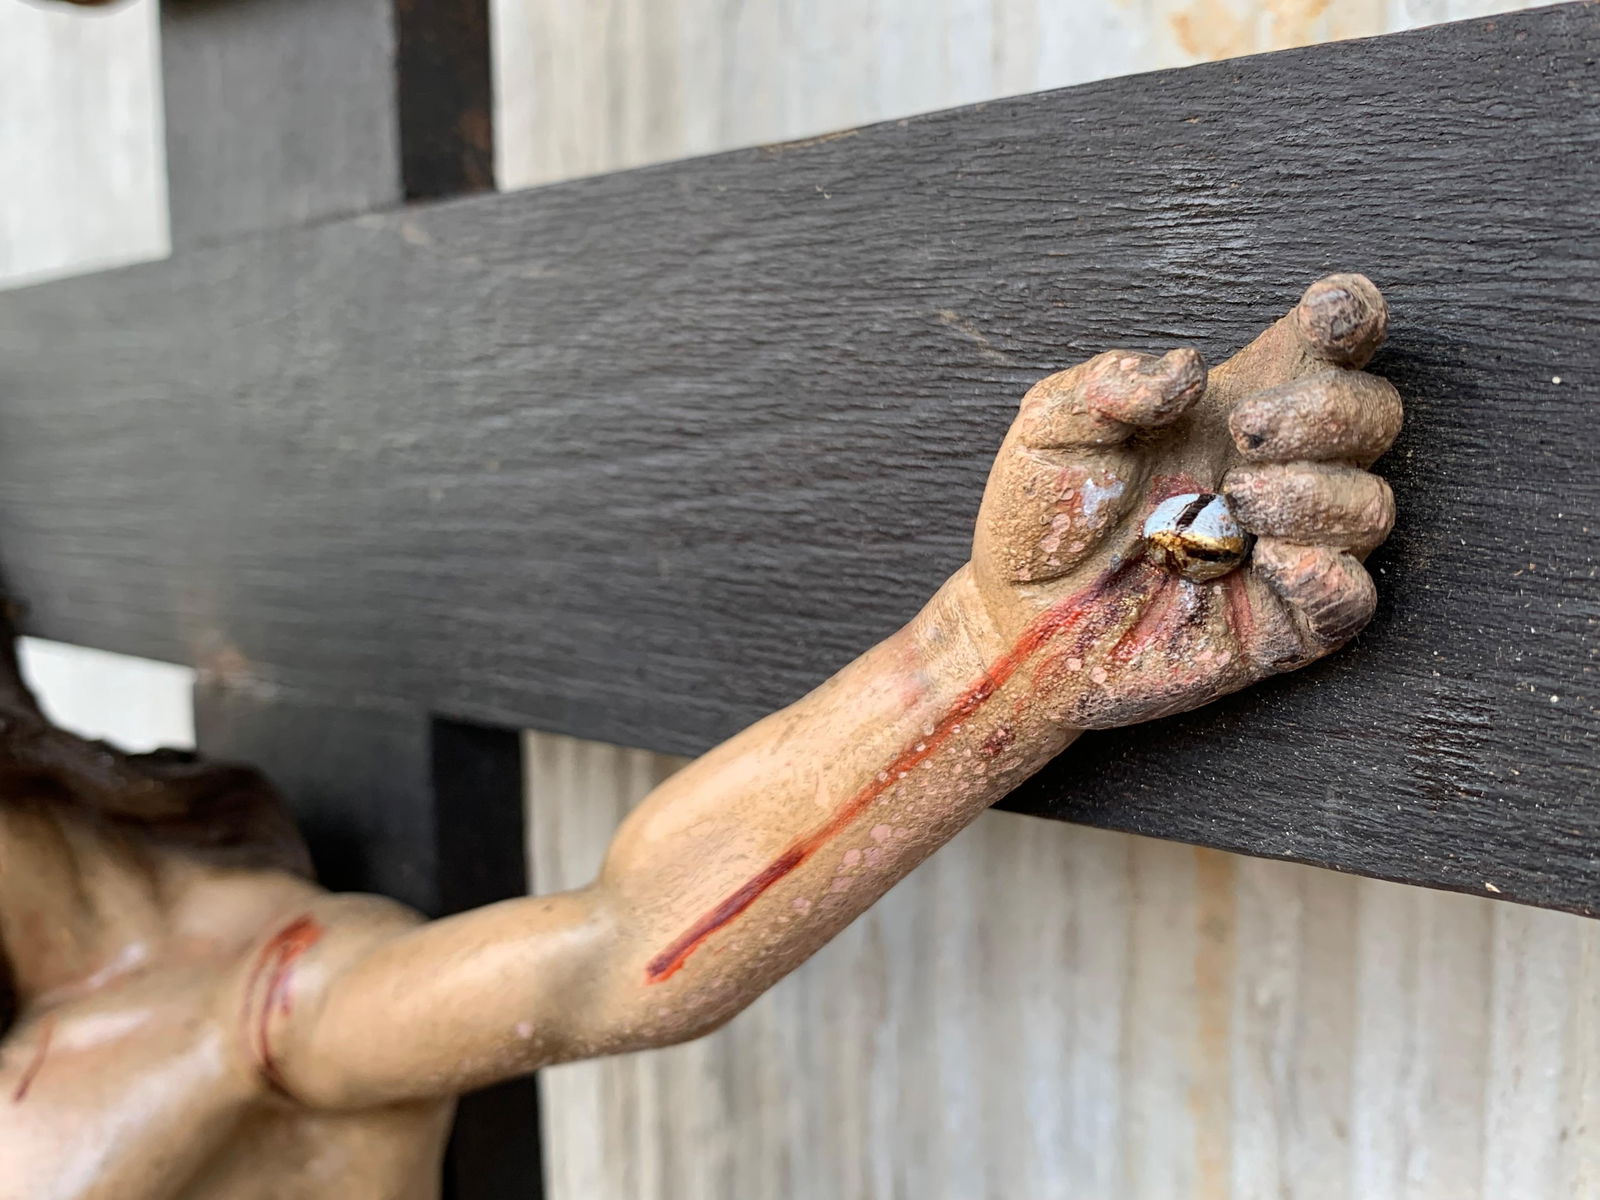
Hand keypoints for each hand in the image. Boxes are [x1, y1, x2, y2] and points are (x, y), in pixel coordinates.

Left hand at [968, 274, 1399, 729]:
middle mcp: (1273, 473)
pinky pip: (1350, 601)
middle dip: (1327, 409)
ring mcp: (1285, 550)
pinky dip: (1327, 576)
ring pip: (1369, 506)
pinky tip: (1271, 561)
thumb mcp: (1050, 430)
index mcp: (1230, 410)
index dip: (1350, 317)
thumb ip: (1108, 385)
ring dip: (1315, 492)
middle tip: (1246, 431)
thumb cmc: (1040, 521)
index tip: (1328, 315)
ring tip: (1236, 501)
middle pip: (1372, 415)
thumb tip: (1187, 371)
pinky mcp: (1279, 626)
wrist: (1019, 625)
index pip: (1328, 348)